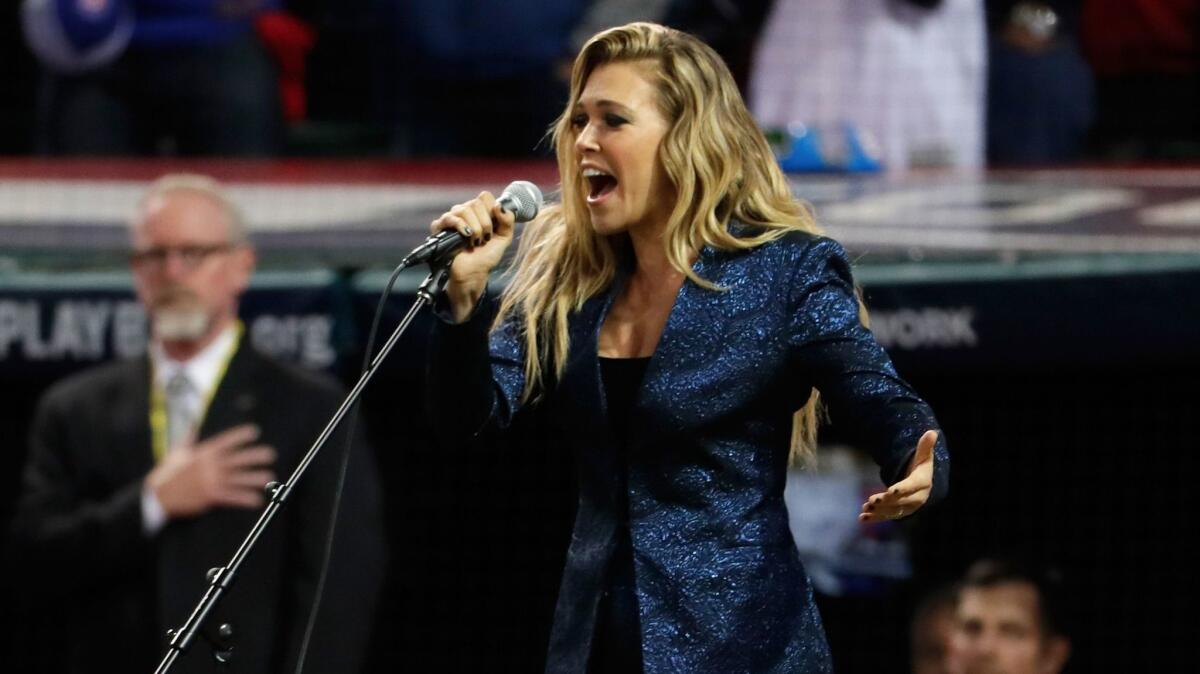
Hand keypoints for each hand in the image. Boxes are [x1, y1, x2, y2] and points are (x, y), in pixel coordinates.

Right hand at [145, 424, 276, 518]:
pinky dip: (245, 499)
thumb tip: (192, 423)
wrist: (157, 496)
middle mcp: (209, 466)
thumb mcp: (176, 452)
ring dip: (254, 478)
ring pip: (238, 478)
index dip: (240, 436)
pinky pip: (232, 497)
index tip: (255, 431)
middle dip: (254, 456)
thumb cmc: (167, 473)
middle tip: (271, 454)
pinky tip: (257, 499)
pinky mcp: (210, 497)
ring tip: (270, 477)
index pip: (225, 441)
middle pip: (236, 459)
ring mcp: (211, 482)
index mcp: (203, 453)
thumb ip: (188, 438)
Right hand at [429, 191, 517, 321]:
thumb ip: (508, 220)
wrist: (473, 274)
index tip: (494, 228)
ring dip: (475, 228)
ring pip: (464, 209)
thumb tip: (499, 205)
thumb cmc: (486, 257)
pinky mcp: (440, 227)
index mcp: (479, 212)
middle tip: (485, 238)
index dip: (492, 211)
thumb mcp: (504, 238)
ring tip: (475, 241)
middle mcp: (465, 212)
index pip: (485, 197)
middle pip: (476, 202)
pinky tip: (466, 236)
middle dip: (485, 223)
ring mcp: (452, 218)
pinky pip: (450, 218)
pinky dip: (461, 226)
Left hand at [859, 430, 936, 522]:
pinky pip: (886, 516)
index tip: (891, 491)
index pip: (911, 487)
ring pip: (892, 511)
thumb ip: (925, 446)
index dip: (901, 489)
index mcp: (922, 484)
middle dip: (886, 502)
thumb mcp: (924, 457)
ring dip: (878, 511)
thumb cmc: (922, 468)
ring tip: (865, 508)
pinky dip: (874, 518)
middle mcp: (916, 499)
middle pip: (900, 501)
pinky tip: (862, 518)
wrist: (923, 487)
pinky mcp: (898, 513)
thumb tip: (932, 432)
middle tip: (872, 500)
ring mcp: (907, 508)